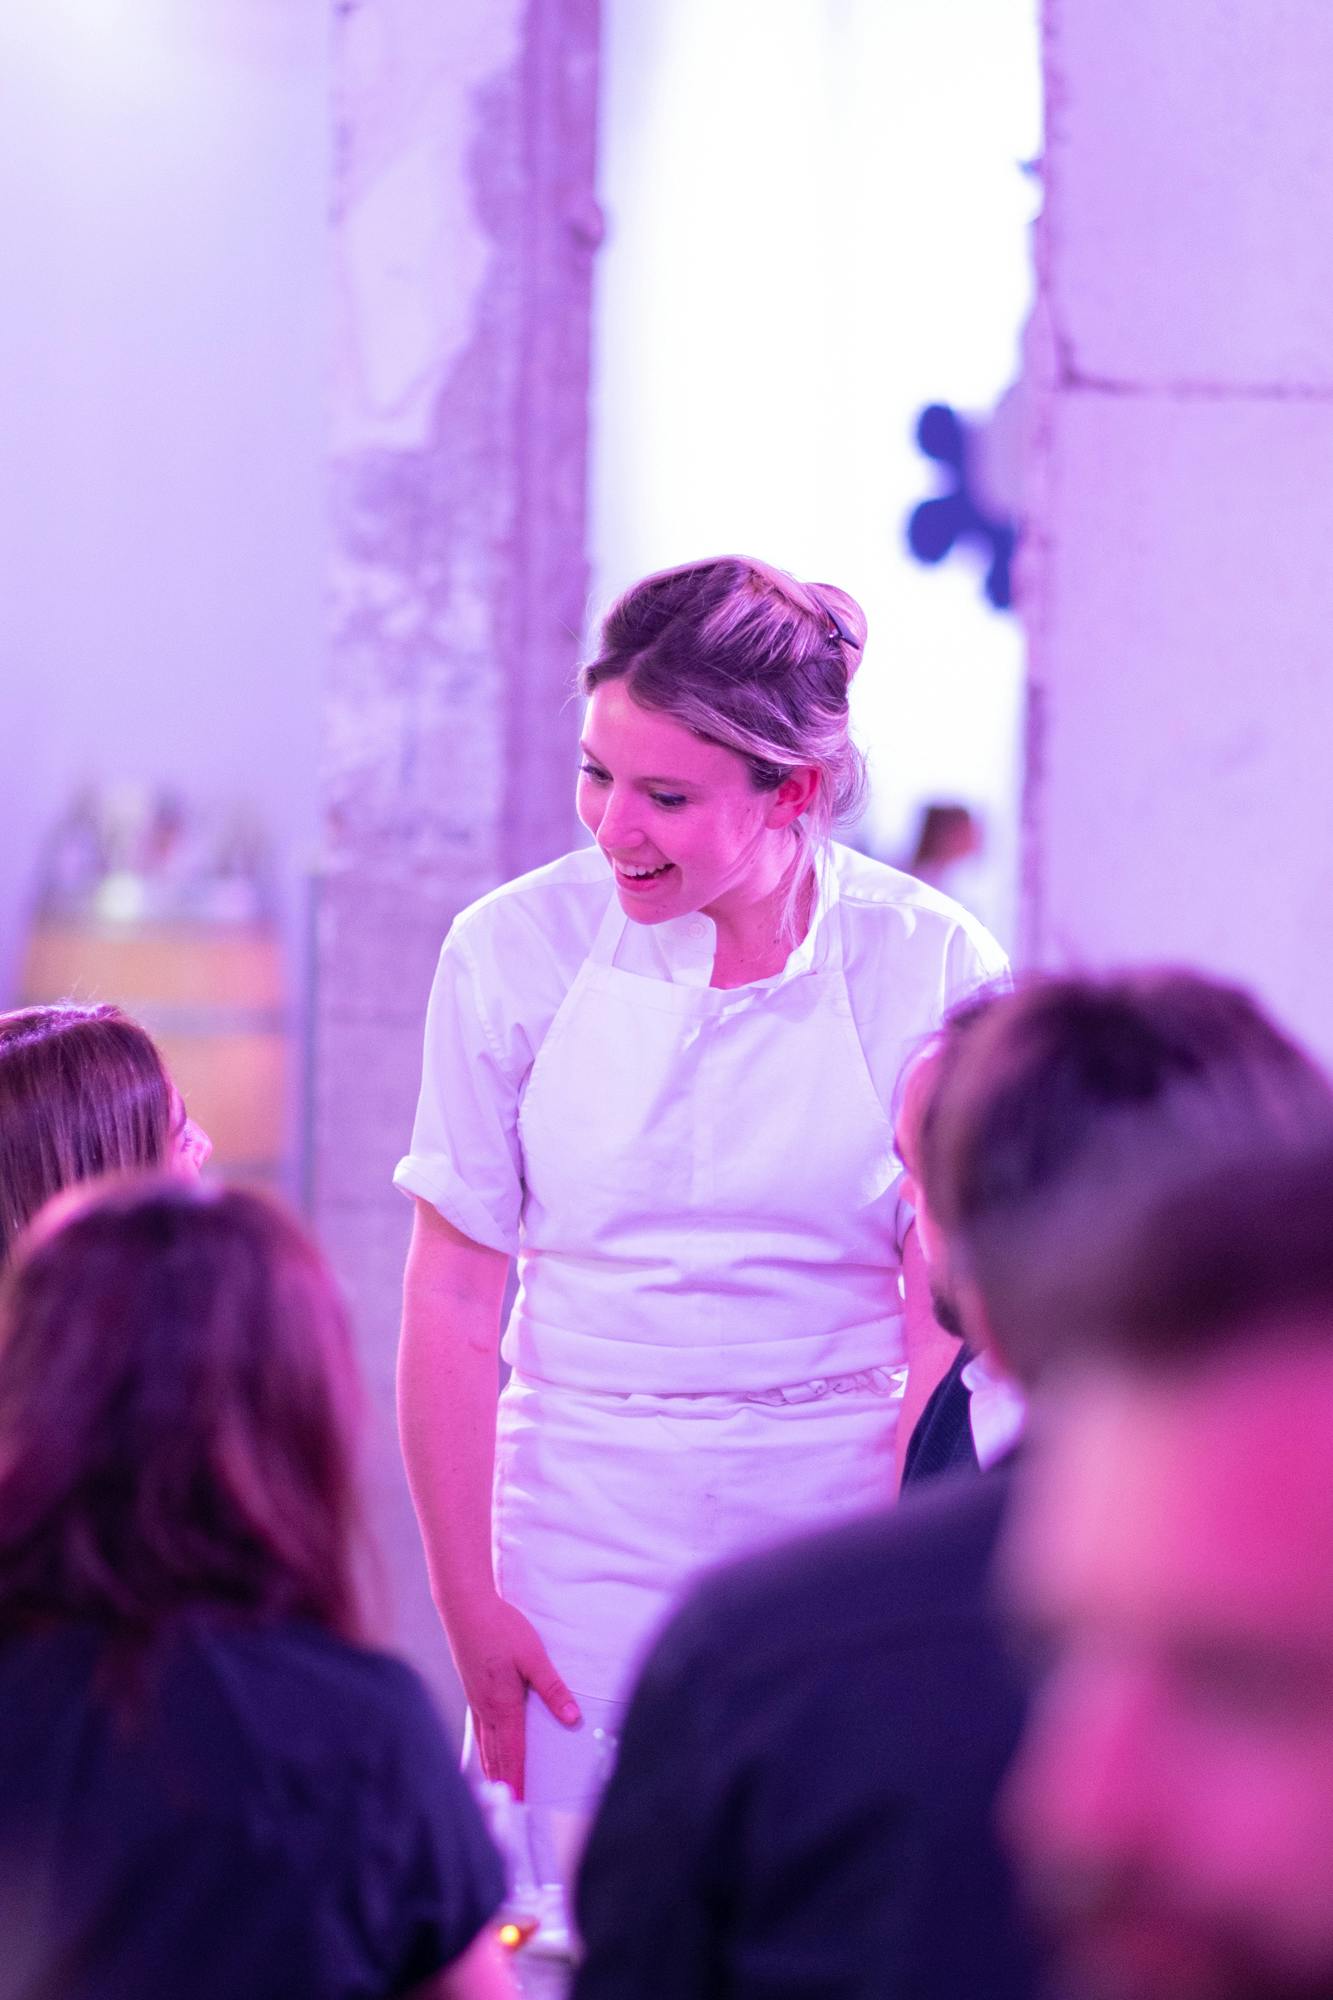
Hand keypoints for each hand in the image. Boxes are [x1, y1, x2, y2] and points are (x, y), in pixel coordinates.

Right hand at [449, 1596, 580, 1798]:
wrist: (465, 1607)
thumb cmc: (500, 1628)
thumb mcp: (533, 1656)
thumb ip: (553, 1688)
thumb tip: (572, 1719)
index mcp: (503, 1706)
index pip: (513, 1753)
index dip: (519, 1780)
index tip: (522, 1804)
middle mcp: (486, 1709)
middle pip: (496, 1755)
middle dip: (506, 1781)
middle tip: (512, 1806)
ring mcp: (476, 1700)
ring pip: (484, 1743)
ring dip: (493, 1767)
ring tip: (499, 1787)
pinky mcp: (471, 1688)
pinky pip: (478, 1727)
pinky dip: (483, 1746)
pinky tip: (484, 1748)